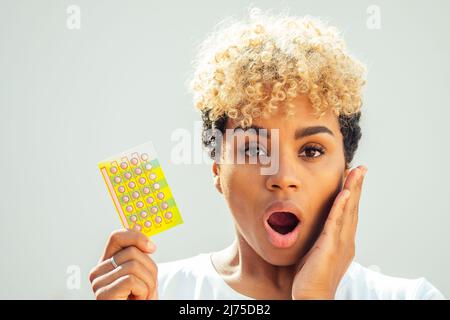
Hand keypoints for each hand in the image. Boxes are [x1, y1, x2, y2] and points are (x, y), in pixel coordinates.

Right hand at [89, 229, 158, 299]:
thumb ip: (139, 258)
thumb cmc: (138, 300)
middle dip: (150, 269)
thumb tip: (147, 242)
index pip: (117, 236)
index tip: (152, 247)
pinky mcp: (103, 294)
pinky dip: (143, 291)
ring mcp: (98, 283)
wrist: (137, 318)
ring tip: (142, 295)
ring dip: (148, 283)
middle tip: (147, 286)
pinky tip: (137, 300)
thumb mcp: (142, 274)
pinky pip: (132, 280)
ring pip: (134, 265)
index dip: (136, 237)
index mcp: (107, 263)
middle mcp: (98, 271)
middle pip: (132, 252)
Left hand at [291, 165, 367, 299]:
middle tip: (362, 167)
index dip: (352, 193)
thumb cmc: (309, 277)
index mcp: (341, 240)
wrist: (311, 297)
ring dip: (353, 190)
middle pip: (353, 207)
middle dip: (357, 186)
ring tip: (357, 172)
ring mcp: (339, 244)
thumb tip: (309, 226)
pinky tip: (345, 193)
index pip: (348, 211)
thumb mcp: (314, 251)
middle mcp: (345, 240)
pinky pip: (335, 224)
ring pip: (348, 211)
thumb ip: (317, 237)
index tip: (353, 176)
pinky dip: (341, 207)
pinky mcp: (330, 248)